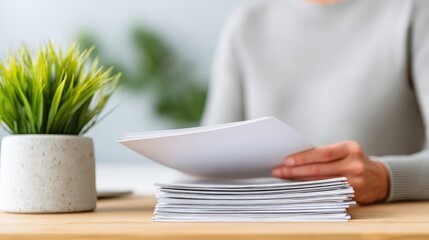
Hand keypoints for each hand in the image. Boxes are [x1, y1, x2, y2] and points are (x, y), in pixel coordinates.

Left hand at [271, 141, 389, 203]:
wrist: (381, 179)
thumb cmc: (355, 161)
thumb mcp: (345, 151)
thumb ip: (325, 155)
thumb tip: (296, 159)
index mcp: (350, 148)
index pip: (322, 153)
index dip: (303, 157)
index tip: (286, 161)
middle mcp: (354, 164)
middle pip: (319, 169)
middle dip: (295, 171)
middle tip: (278, 171)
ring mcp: (354, 181)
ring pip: (321, 182)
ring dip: (300, 181)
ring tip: (284, 180)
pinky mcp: (353, 194)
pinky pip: (327, 192)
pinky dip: (311, 190)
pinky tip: (299, 189)